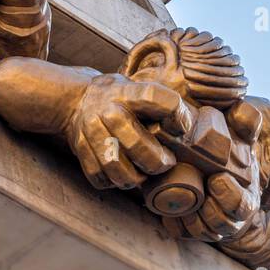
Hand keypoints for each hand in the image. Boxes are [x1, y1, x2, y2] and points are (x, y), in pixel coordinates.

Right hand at [65, 75, 195, 190]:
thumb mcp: (137, 87)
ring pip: (117, 168)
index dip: (176, 114)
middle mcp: (107, 110)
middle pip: (137, 146)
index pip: (155, 98)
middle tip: (167, 162)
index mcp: (126, 92)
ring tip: (145, 173)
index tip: (182, 127)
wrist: (76, 100)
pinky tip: (123, 174)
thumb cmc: (118, 97)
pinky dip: (115, 182)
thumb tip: (193, 129)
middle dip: (158, 162)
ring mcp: (91, 131)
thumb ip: (160, 104)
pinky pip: (100, 177)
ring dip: (136, 178)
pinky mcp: (80, 149)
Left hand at [161, 101, 261, 240]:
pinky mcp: (189, 225)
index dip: (231, 196)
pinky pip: (181, 232)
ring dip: (191, 219)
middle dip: (211, 212)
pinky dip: (175, 224)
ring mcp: (209, 222)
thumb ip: (245, 120)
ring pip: (202, 231)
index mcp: (245, 195)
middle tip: (197, 189)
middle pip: (223, 225)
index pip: (243, 207)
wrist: (211, 161)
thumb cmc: (227, 148)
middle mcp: (230, 214)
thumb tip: (241, 111)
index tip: (217, 177)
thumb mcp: (238, 133)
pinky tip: (167, 210)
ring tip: (180, 199)